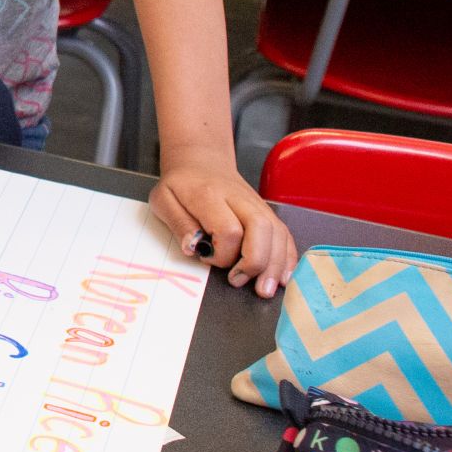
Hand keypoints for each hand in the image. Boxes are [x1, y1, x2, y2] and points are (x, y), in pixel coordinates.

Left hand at [150, 147, 298, 298]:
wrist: (201, 162)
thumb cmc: (181, 185)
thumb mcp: (163, 200)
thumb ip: (178, 223)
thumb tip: (193, 247)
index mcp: (210, 195)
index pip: (228, 229)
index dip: (221, 253)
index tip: (206, 257)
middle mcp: (239, 198)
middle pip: (261, 228)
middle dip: (256, 262)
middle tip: (240, 281)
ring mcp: (256, 204)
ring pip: (277, 232)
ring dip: (275, 264)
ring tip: (264, 289)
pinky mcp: (266, 212)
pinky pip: (284, 233)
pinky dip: (287, 256)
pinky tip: (282, 277)